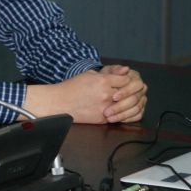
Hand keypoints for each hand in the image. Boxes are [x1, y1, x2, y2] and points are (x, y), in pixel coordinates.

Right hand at [23, 66, 147, 124]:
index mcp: (102, 81)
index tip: (126, 80)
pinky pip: (120, 116)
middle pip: (129, 93)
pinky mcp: (103, 119)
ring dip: (128, 103)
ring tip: (125, 100)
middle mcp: (106, 95)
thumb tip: (125, 71)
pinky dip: (123, 113)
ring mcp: (105, 108)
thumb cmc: (72, 88)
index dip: (128, 80)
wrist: (59, 104)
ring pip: (126, 106)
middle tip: (131, 91)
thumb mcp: (89, 74)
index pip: (126, 80)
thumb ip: (109, 73)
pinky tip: (120, 109)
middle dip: (131, 91)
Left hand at [98, 64, 147, 122]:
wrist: (102, 86)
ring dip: (122, 115)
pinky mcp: (140, 109)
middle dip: (121, 106)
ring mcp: (141, 99)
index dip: (125, 92)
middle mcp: (141, 88)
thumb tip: (125, 69)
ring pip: (136, 109)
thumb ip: (115, 70)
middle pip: (135, 99)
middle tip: (108, 111)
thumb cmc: (105, 78)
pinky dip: (127, 119)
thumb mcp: (107, 72)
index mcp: (135, 77)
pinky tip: (116, 120)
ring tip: (109, 118)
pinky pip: (138, 116)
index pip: (136, 85)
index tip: (113, 97)